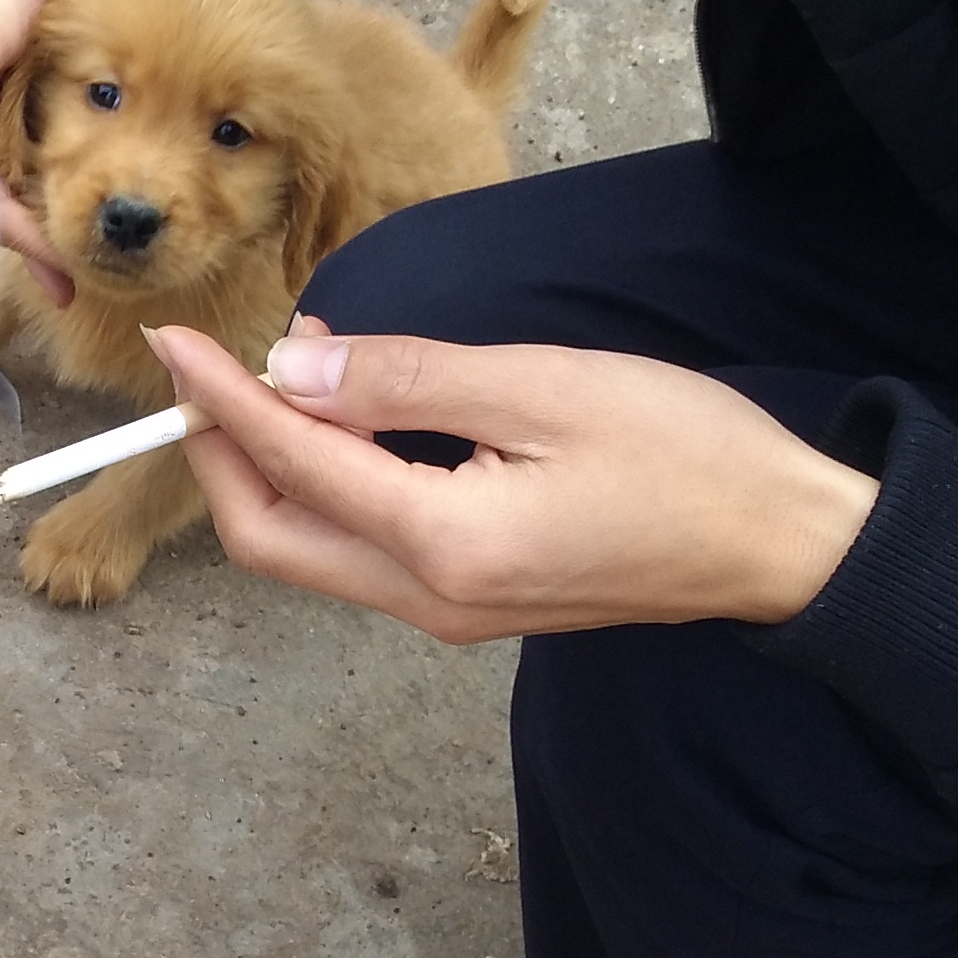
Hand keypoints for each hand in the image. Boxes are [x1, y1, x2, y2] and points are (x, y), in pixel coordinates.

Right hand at [0, 0, 80, 297]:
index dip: (20, 240)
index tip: (65, 273)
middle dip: (35, 242)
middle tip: (85, 281)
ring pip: (17, 180)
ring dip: (48, 216)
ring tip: (92, 250)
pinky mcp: (22, 89)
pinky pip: (37, 150)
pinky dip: (61, 179)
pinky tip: (92, 192)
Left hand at [144, 318, 879, 641]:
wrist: (784, 543)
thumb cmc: (689, 456)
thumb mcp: (545, 387)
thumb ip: (408, 381)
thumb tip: (294, 367)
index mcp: (446, 546)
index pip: (293, 465)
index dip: (220, 401)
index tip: (174, 345)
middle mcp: (432, 600)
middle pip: (273, 537)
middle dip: (220, 456)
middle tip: (199, 375)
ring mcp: (451, 612)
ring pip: (313, 551)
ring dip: (272, 472)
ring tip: (266, 382)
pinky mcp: (473, 602)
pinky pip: (364, 551)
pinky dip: (329, 488)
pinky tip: (340, 423)